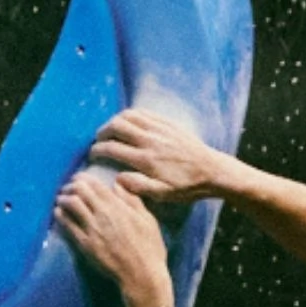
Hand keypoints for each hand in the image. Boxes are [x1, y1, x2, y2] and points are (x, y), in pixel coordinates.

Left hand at [56, 167, 176, 306]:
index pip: (95, 184)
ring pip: (71, 205)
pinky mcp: (84, 244)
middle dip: (70, 186)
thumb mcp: (148, 220)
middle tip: (67, 188)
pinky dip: (60, 215)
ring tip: (61, 199)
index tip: (78, 178)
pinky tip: (58, 213)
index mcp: (119, 206)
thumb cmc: (150, 248)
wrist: (141, 275)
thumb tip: (118, 185)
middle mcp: (103, 214)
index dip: (83, 178)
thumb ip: (132, 201)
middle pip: (80, 191)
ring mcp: (92, 229)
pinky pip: (67, 225)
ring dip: (63, 199)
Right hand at [91, 107, 233, 206]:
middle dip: (103, 132)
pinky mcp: (169, 124)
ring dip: (116, 121)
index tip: (92, 154)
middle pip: (117, 126)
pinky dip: (132, 114)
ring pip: (130, 116)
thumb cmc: (187, 186)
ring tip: (111, 130)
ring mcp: (160, 129)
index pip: (112, 148)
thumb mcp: (163, 194)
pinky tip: (130, 121)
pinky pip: (145, 112)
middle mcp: (150, 140)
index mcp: (145, 159)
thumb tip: (117, 178)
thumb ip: (138, 186)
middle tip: (99, 140)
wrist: (213, 171)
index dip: (97, 150)